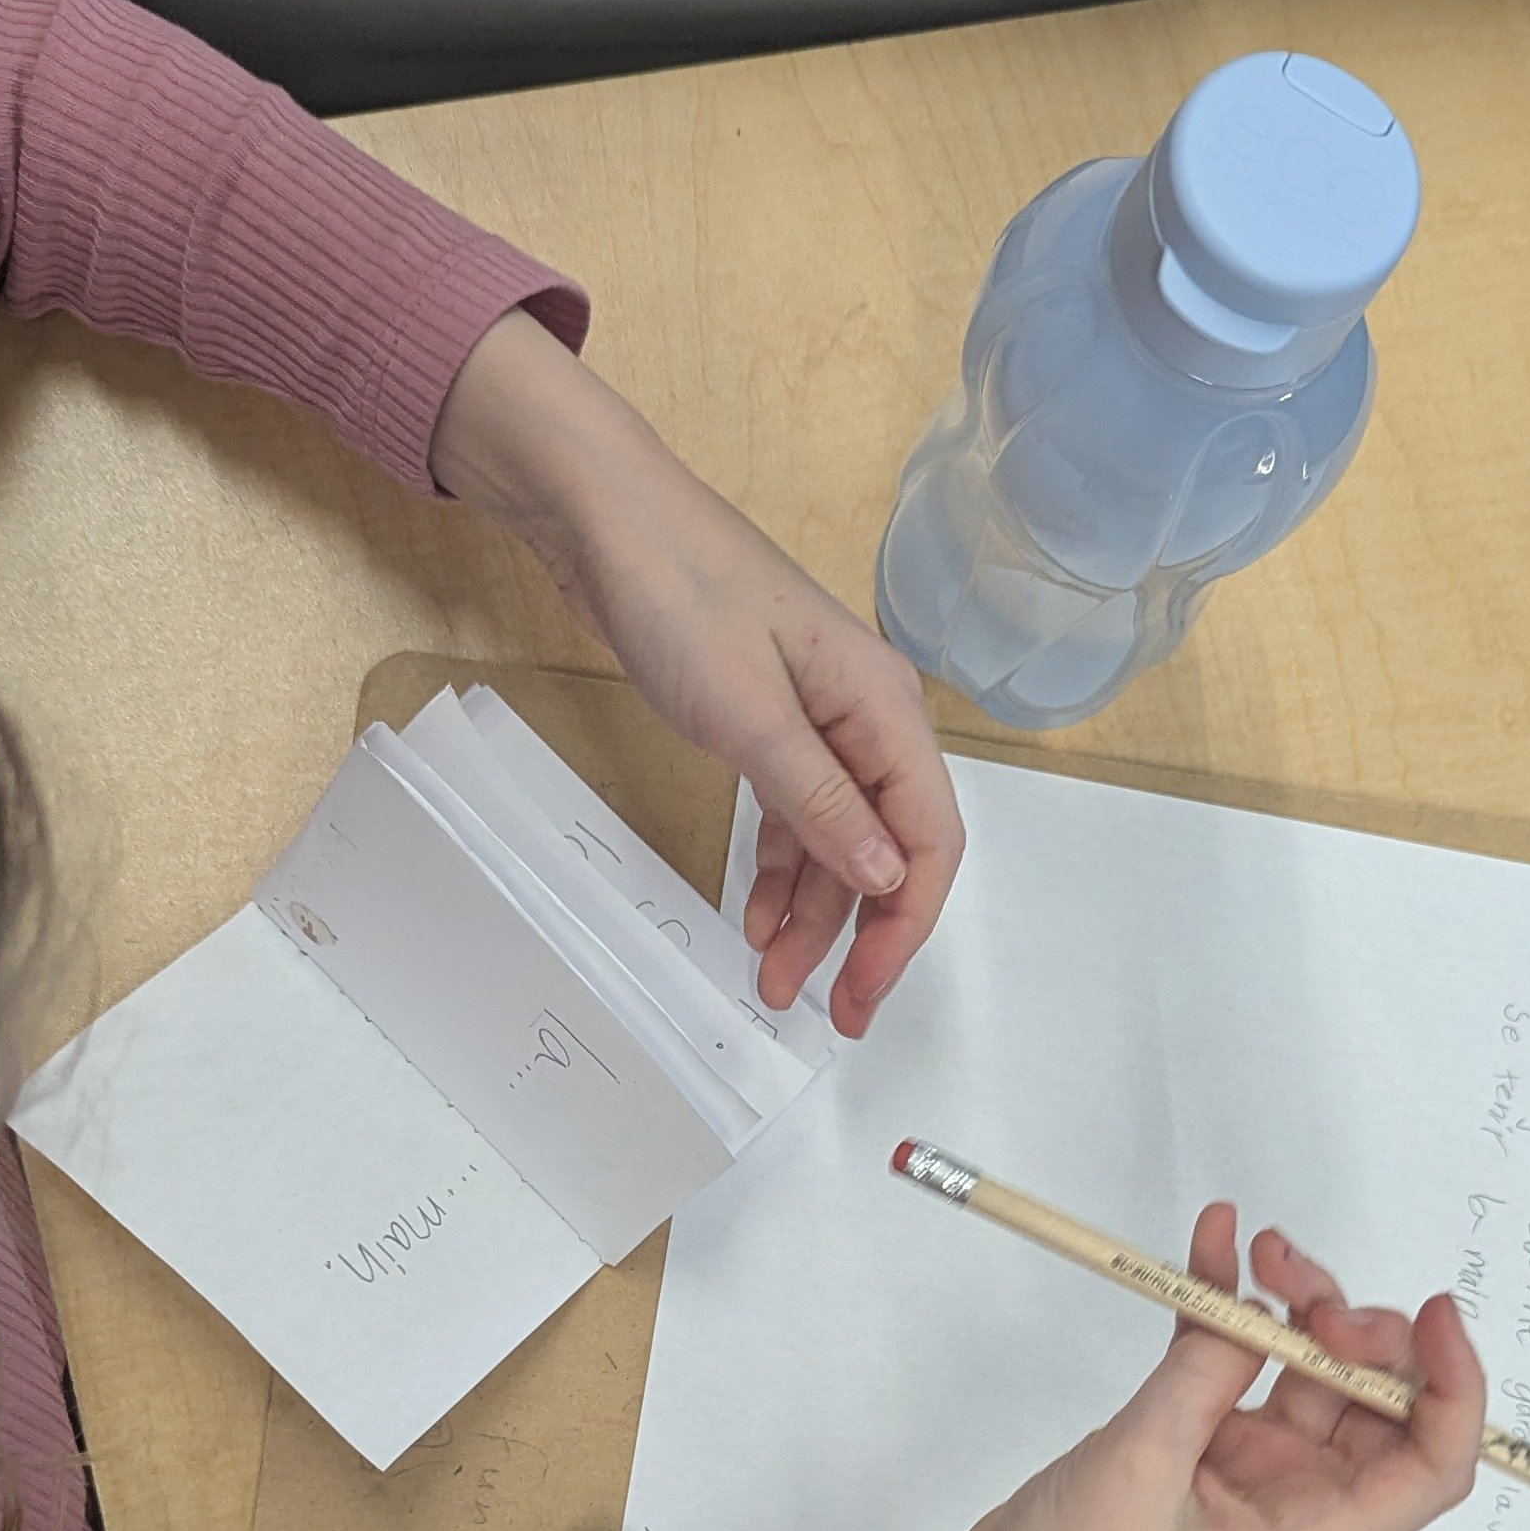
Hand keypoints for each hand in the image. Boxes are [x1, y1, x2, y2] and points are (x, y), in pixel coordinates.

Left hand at [430, 309, 964, 1035]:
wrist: (600, 517)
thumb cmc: (677, 591)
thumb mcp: (747, 711)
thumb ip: (821, 801)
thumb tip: (887, 879)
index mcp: (883, 707)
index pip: (929, 838)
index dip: (906, 925)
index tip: (864, 993)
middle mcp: (866, 718)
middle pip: (890, 849)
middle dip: (864, 937)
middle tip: (828, 1013)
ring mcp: (817, 721)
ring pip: (838, 842)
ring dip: (812, 915)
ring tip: (774, 982)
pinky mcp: (767, 723)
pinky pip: (795, 815)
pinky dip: (781, 870)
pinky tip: (755, 917)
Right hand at [859, 1211, 1484, 1530]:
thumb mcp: (1141, 1468)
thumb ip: (1205, 1376)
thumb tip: (1253, 1312)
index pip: (1430, 1466)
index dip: (1454, 1389)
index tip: (1432, 1313)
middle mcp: (1299, 1503)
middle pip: (1375, 1403)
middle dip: (1353, 1329)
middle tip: (1299, 1286)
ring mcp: (1252, 1470)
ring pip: (1307, 1370)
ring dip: (1291, 1306)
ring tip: (1252, 1253)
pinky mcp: (1199, 1442)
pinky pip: (1234, 1362)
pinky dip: (1226, 1308)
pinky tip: (1214, 1249)